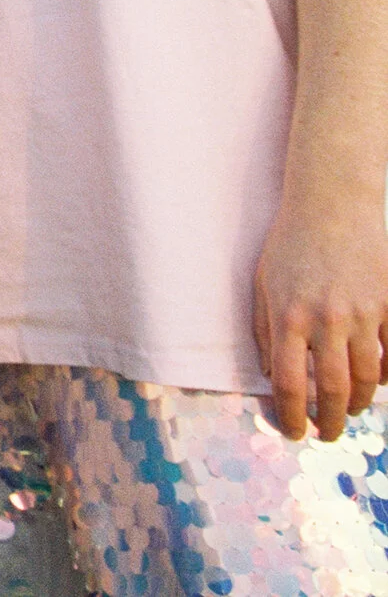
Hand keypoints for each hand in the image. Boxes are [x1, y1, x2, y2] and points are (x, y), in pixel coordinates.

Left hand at [254, 194, 387, 439]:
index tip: (295, 432)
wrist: (333, 205)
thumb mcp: (263, 284)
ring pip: (369, 378)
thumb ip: (265, 331)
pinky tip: (380, 382)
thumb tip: (271, 375)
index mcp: (288, 316)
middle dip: (331, 422)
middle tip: (329, 434)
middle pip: (333, 390)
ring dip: (361, 404)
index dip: (291, 417)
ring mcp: (363, 313)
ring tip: (352, 411)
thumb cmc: (291, 245)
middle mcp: (326, 319)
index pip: (289, 383)